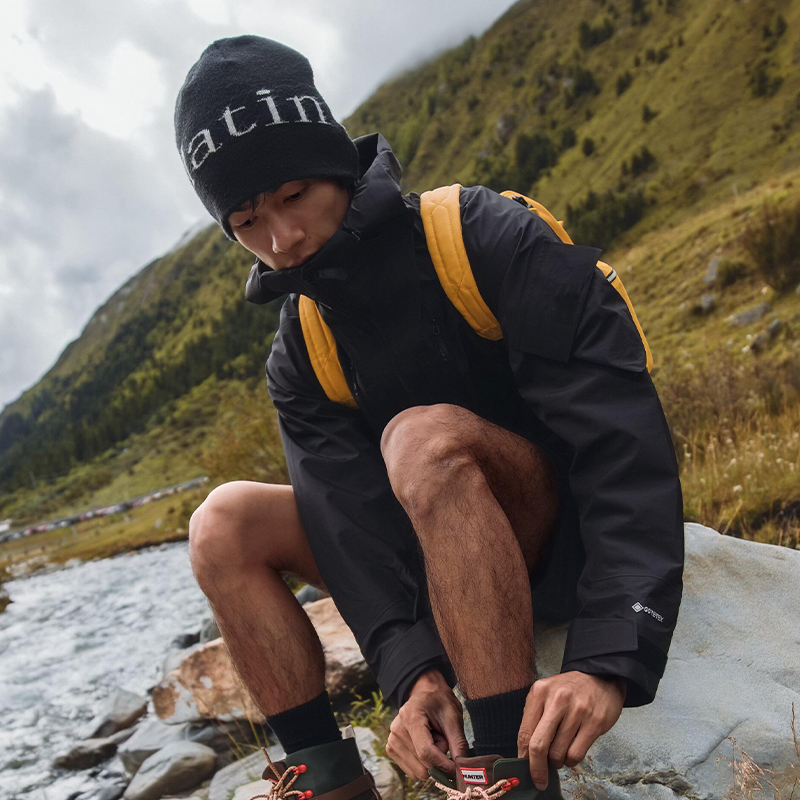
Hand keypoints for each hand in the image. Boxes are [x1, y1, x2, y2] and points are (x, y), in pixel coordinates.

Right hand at [386, 669, 469, 780]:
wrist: (425, 692)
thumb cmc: (440, 702)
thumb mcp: (453, 717)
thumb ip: (458, 743)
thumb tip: (463, 770)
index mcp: (411, 717)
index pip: (426, 752)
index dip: (444, 765)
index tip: (457, 769)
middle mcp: (397, 730)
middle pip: (422, 765)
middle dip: (438, 760)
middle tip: (441, 739)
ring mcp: (392, 740)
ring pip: (418, 772)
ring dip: (431, 762)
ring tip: (433, 740)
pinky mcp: (391, 749)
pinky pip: (412, 772)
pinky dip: (423, 764)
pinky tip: (425, 745)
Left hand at [517, 672, 625, 789]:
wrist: (601, 676)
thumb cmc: (569, 690)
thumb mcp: (546, 694)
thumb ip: (534, 718)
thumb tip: (525, 753)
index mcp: (539, 692)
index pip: (525, 732)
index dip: (523, 756)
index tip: (523, 769)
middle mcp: (557, 700)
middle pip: (538, 745)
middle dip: (536, 768)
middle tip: (539, 780)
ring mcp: (577, 711)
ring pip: (558, 753)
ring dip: (557, 762)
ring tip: (559, 754)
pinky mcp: (594, 723)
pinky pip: (576, 754)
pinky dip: (570, 761)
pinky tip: (571, 753)